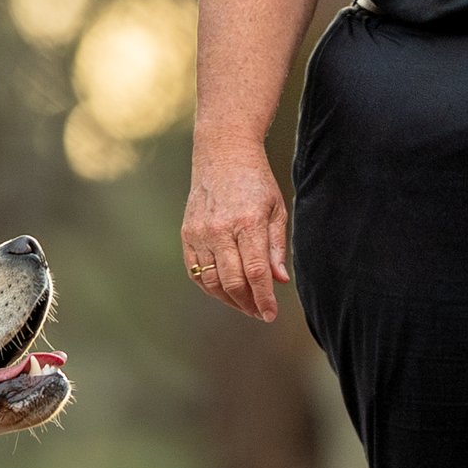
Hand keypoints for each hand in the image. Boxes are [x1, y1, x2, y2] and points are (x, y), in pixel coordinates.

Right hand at [182, 143, 289, 321]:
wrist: (222, 154)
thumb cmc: (255, 181)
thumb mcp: (276, 210)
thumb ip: (276, 247)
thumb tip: (279, 281)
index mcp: (248, 222)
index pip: (256, 272)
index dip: (264, 298)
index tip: (271, 314)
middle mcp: (221, 229)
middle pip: (232, 281)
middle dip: (248, 304)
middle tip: (260, 312)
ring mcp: (200, 232)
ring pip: (211, 281)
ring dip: (229, 299)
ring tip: (245, 304)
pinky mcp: (187, 233)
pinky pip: (196, 271)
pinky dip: (210, 286)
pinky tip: (225, 290)